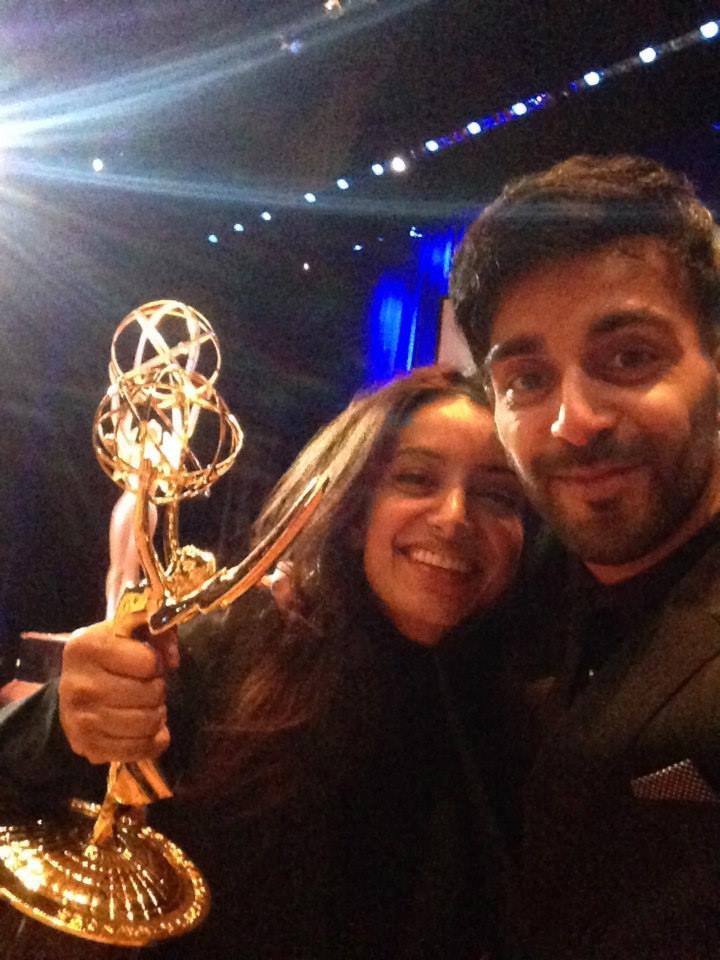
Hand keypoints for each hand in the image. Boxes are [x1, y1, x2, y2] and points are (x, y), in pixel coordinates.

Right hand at [58, 621, 177, 764]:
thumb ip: (159, 632)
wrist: (73, 685)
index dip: (157, 663)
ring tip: (148, 706)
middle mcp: (78, 685)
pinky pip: (138, 750)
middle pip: (150, 694)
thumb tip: (172, 660)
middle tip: (150, 688)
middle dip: (158, 690)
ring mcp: (80, 720)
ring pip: (147, 723)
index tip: (149, 664)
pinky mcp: (88, 747)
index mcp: (88, 647)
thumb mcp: (131, 629)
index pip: (148, 662)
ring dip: (157, 715)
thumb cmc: (110, 652)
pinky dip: (152, 741)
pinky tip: (150, 730)